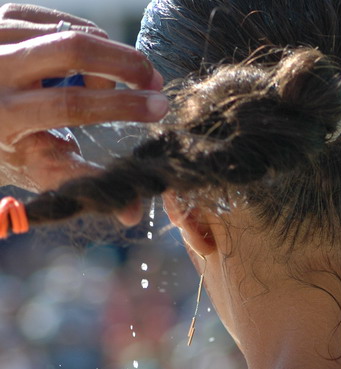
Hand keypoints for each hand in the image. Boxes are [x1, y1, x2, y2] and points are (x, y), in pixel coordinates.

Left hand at [0, 4, 168, 223]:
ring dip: (106, 58)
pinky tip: (88, 65)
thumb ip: (85, 182)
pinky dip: (89, 40)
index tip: (160, 107)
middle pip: (72, 49)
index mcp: (2, 114)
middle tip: (154, 80)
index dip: (122, 105)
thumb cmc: (7, 144)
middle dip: (125, 63)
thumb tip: (133, 213)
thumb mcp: (36, 166)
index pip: (71, 103)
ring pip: (73, 32)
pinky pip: (65, 21)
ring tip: (106, 85)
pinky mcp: (3, 14)